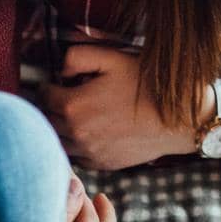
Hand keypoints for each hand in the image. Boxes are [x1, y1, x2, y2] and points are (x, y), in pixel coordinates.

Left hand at [43, 45, 197, 170]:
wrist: (177, 117)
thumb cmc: (145, 83)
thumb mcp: (110, 57)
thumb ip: (76, 57)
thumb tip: (60, 71)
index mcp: (72, 106)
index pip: (42, 96)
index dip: (47, 85)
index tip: (56, 82)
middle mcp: (76, 133)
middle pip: (47, 121)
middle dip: (51, 107)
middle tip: (61, 97)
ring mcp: (89, 152)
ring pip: (59, 142)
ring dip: (60, 129)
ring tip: (74, 115)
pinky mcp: (103, 164)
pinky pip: (78, 157)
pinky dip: (77, 145)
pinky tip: (90, 132)